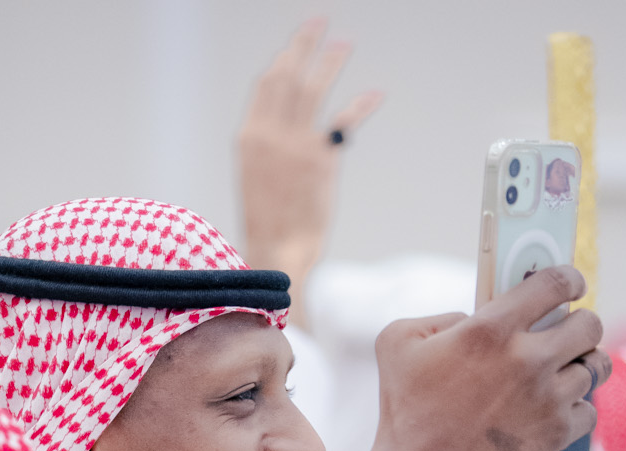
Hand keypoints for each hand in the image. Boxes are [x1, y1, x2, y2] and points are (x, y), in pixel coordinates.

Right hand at [237, 19, 382, 327]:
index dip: (282, 62)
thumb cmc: (267, 223)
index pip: (265, 86)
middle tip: (317, 23)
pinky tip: (375, 94)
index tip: (293, 47)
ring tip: (344, 44)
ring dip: (330, 63)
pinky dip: (361, 105)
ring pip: (314, 89)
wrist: (277, 252)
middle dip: (303, 45)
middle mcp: (270, 134)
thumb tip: (285, 126)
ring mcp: (295, 144)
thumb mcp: (255, 177)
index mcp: (249, 137)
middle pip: (288, 76)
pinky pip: (344, 121)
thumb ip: (268, 146)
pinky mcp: (321, 159)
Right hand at [355, 268, 608, 450]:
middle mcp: (528, 360)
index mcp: (491, 329)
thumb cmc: (406, 414)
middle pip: (590, 325)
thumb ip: (440, 317)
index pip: (556, 283)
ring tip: (564, 372)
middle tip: (570, 332)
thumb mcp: (398, 343)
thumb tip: (473, 317)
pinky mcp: (555, 434)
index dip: (571, 279)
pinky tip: (554, 410)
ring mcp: (547, 399)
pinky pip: (589, 410)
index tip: (573, 285)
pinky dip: (575, 410)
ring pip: (595, 368)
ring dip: (581, 367)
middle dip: (582, 324)